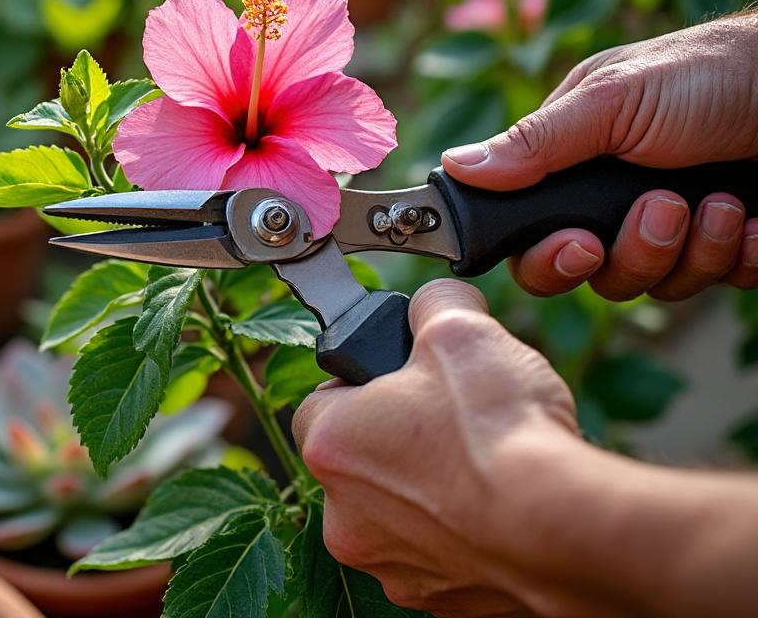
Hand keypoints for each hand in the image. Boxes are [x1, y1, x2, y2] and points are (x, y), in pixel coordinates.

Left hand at [292, 279, 582, 615]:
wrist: (565, 528)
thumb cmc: (500, 433)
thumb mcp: (460, 328)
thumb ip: (433, 305)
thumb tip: (434, 302)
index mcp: (330, 445)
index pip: (323, 401)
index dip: (365, 382)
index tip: (404, 378)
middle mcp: (344, 516)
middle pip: (362, 462)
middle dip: (402, 439)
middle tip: (453, 419)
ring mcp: (392, 565)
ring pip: (403, 514)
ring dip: (434, 490)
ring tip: (487, 463)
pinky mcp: (442, 599)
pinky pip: (447, 555)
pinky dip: (468, 534)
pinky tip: (504, 507)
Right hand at [441, 13, 757, 299]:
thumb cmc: (713, 72)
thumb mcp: (616, 99)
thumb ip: (537, 142)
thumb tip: (454, 166)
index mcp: (576, 162)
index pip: (531, 237)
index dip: (548, 258)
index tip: (577, 247)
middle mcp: (618, 199)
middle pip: (594, 273)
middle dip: (633, 255)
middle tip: (664, 210)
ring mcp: (676, 224)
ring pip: (658, 285)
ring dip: (694, 251)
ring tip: (723, 204)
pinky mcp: (731, 245)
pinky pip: (721, 282)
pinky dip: (742, 256)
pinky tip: (755, 222)